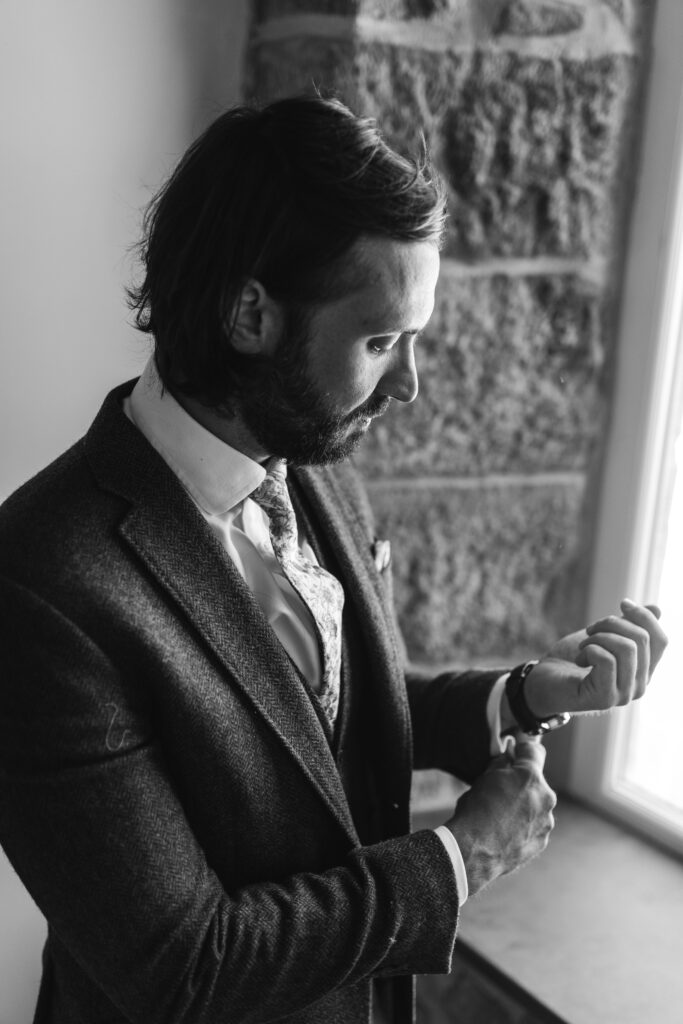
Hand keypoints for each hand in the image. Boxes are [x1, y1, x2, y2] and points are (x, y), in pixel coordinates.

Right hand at [445, 739, 555, 896]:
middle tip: (501, 791)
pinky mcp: (542, 841)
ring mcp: (546, 821)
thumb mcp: (483, 778)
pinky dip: (525, 825)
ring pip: (537, 805)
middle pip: (536, 781)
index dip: (522, 750)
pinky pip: (536, 825)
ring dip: (525, 806)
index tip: (515, 754)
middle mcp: (545, 797)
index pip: (534, 750)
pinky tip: (505, 831)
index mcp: (530, 776)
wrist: (473, 851)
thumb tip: (507, 757)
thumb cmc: (475, 812)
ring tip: (501, 816)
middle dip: (522, 783)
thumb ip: (501, 764)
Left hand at [524, 600, 667, 718]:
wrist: (542, 682)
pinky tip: (579, 659)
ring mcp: (624, 695)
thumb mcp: (602, 635)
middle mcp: (639, 686)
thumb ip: (628, 626)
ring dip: (598, 637)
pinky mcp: (605, 699)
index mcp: (643, 671)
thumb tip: (658, 609)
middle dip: (612, 623)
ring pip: (627, 648)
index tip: (622, 603)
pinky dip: (589, 650)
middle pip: (641, 639)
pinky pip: (607, 660)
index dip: (645, 616)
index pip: (661, 640)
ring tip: (584, 645)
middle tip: (590, 629)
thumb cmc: (572, 659)